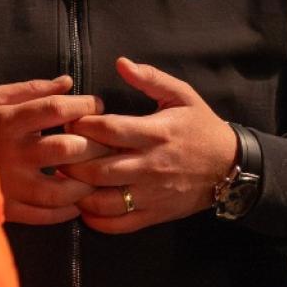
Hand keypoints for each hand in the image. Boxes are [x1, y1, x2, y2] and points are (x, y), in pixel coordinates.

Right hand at [0, 77, 112, 224]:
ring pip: (60, 189)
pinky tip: (75, 202)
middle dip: (93, 145)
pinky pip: (44, 215)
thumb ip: (32, 89)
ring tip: (92, 175)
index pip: (56, 109)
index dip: (84, 106)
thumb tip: (68, 82)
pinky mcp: (7, 208)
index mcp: (8, 121)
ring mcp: (9, 184)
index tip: (97, 106)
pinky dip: (66, 211)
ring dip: (83, 183)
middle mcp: (11, 153)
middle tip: (104, 143)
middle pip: (66, 149)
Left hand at [59, 58, 238, 233]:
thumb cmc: (201, 127)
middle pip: (99, 168)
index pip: (108, 130)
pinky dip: (96, 220)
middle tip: (56, 152)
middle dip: (71, 161)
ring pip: (104, 200)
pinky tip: (83, 207)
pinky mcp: (154, 215)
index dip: (82, 126)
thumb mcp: (182, 95)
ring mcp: (152, 194)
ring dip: (78, 192)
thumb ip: (151, 78)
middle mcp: (151, 166)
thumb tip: (120, 62)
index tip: (69, 121)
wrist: (230, 167)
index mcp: (156, 133)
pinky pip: (119, 224)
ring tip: (64, 179)